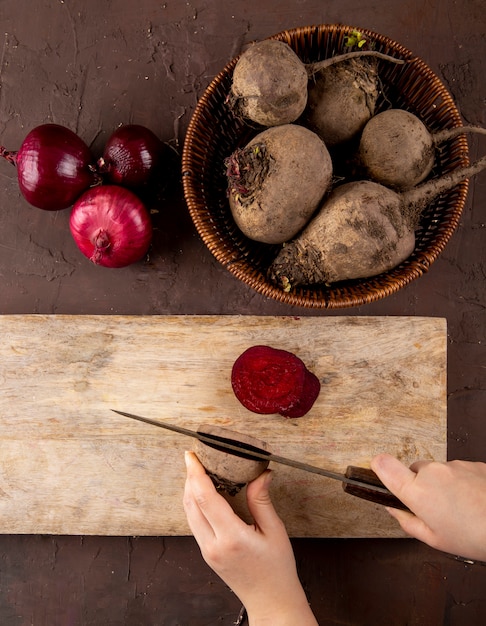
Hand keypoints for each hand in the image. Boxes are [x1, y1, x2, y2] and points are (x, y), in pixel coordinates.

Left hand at [183, 451, 317, 625]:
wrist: (271, 602)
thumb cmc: (277, 569)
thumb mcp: (275, 531)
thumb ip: (262, 500)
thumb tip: (261, 474)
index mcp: (231, 537)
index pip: (205, 498)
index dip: (196, 473)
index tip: (192, 456)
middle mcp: (213, 545)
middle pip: (191, 503)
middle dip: (190, 477)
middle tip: (195, 457)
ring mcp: (207, 551)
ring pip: (188, 514)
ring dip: (190, 490)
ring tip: (197, 470)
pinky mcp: (206, 554)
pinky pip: (194, 523)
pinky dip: (194, 503)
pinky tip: (203, 492)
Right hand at [371, 454, 485, 560]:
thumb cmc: (474, 537)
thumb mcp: (434, 539)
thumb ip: (407, 521)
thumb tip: (393, 509)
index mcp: (417, 491)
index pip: (384, 466)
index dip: (378, 467)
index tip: (376, 470)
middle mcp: (432, 472)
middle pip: (414, 470)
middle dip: (419, 485)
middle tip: (434, 508)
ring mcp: (454, 465)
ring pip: (438, 472)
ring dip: (443, 485)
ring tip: (460, 509)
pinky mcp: (473, 463)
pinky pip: (458, 471)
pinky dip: (461, 483)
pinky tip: (474, 501)